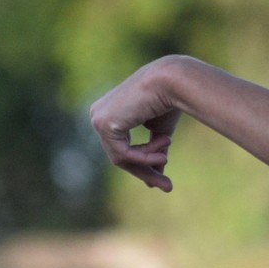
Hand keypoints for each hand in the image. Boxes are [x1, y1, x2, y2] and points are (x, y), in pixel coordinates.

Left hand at [88, 58, 184, 191]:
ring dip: (147, 162)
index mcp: (109, 112)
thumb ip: (153, 150)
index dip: (143, 164)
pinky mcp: (103, 124)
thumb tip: (157, 174)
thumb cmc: (168, 100)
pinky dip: (143, 157)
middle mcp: (98, 115)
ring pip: (121, 158)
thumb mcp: (159, 132)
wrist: (171, 80)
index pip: (121, 147)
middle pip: (119, 155)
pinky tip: (163, 153)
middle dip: (145, 171)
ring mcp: (97, 119)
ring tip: (167, 158)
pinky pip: (122, 154)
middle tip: (168, 187)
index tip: (162, 179)